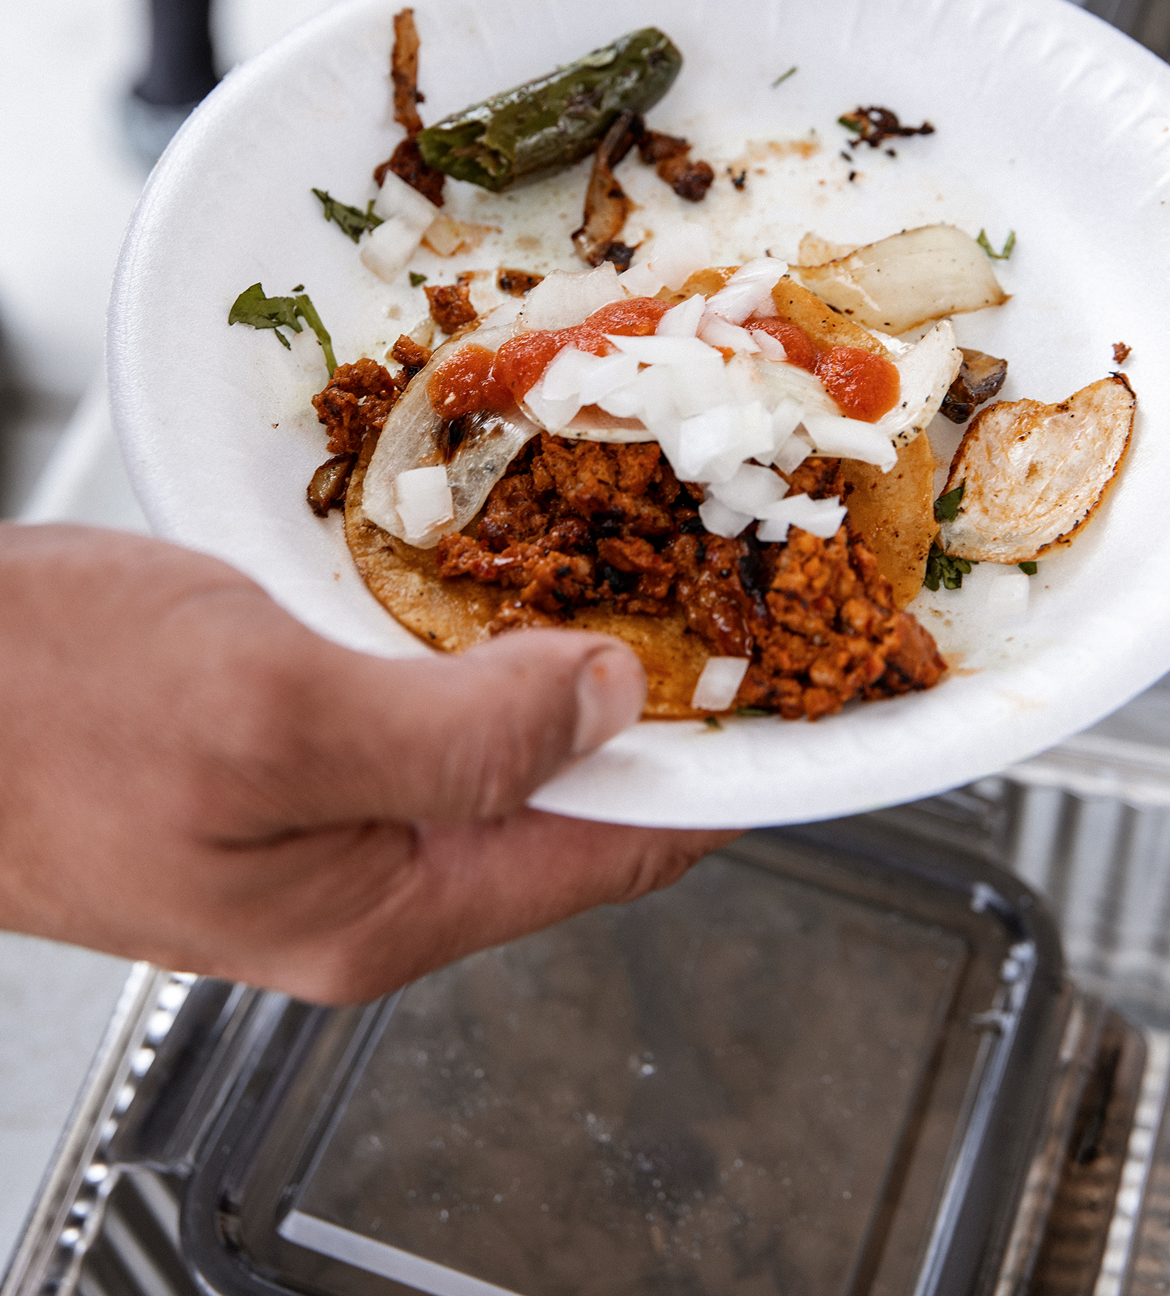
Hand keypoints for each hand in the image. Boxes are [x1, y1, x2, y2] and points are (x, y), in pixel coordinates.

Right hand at [0, 525, 729, 1002]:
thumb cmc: (35, 709)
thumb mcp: (267, 714)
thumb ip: (457, 734)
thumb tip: (611, 711)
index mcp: (385, 904)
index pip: (617, 851)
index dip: (717, 768)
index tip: (796, 684)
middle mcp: (367, 876)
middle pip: (569, 799)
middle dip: (650, 698)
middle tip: (718, 580)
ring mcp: (323, 812)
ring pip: (498, 739)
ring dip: (564, 657)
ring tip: (634, 561)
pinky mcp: (280, 744)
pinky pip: (422, 698)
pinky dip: (474, 635)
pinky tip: (494, 572)